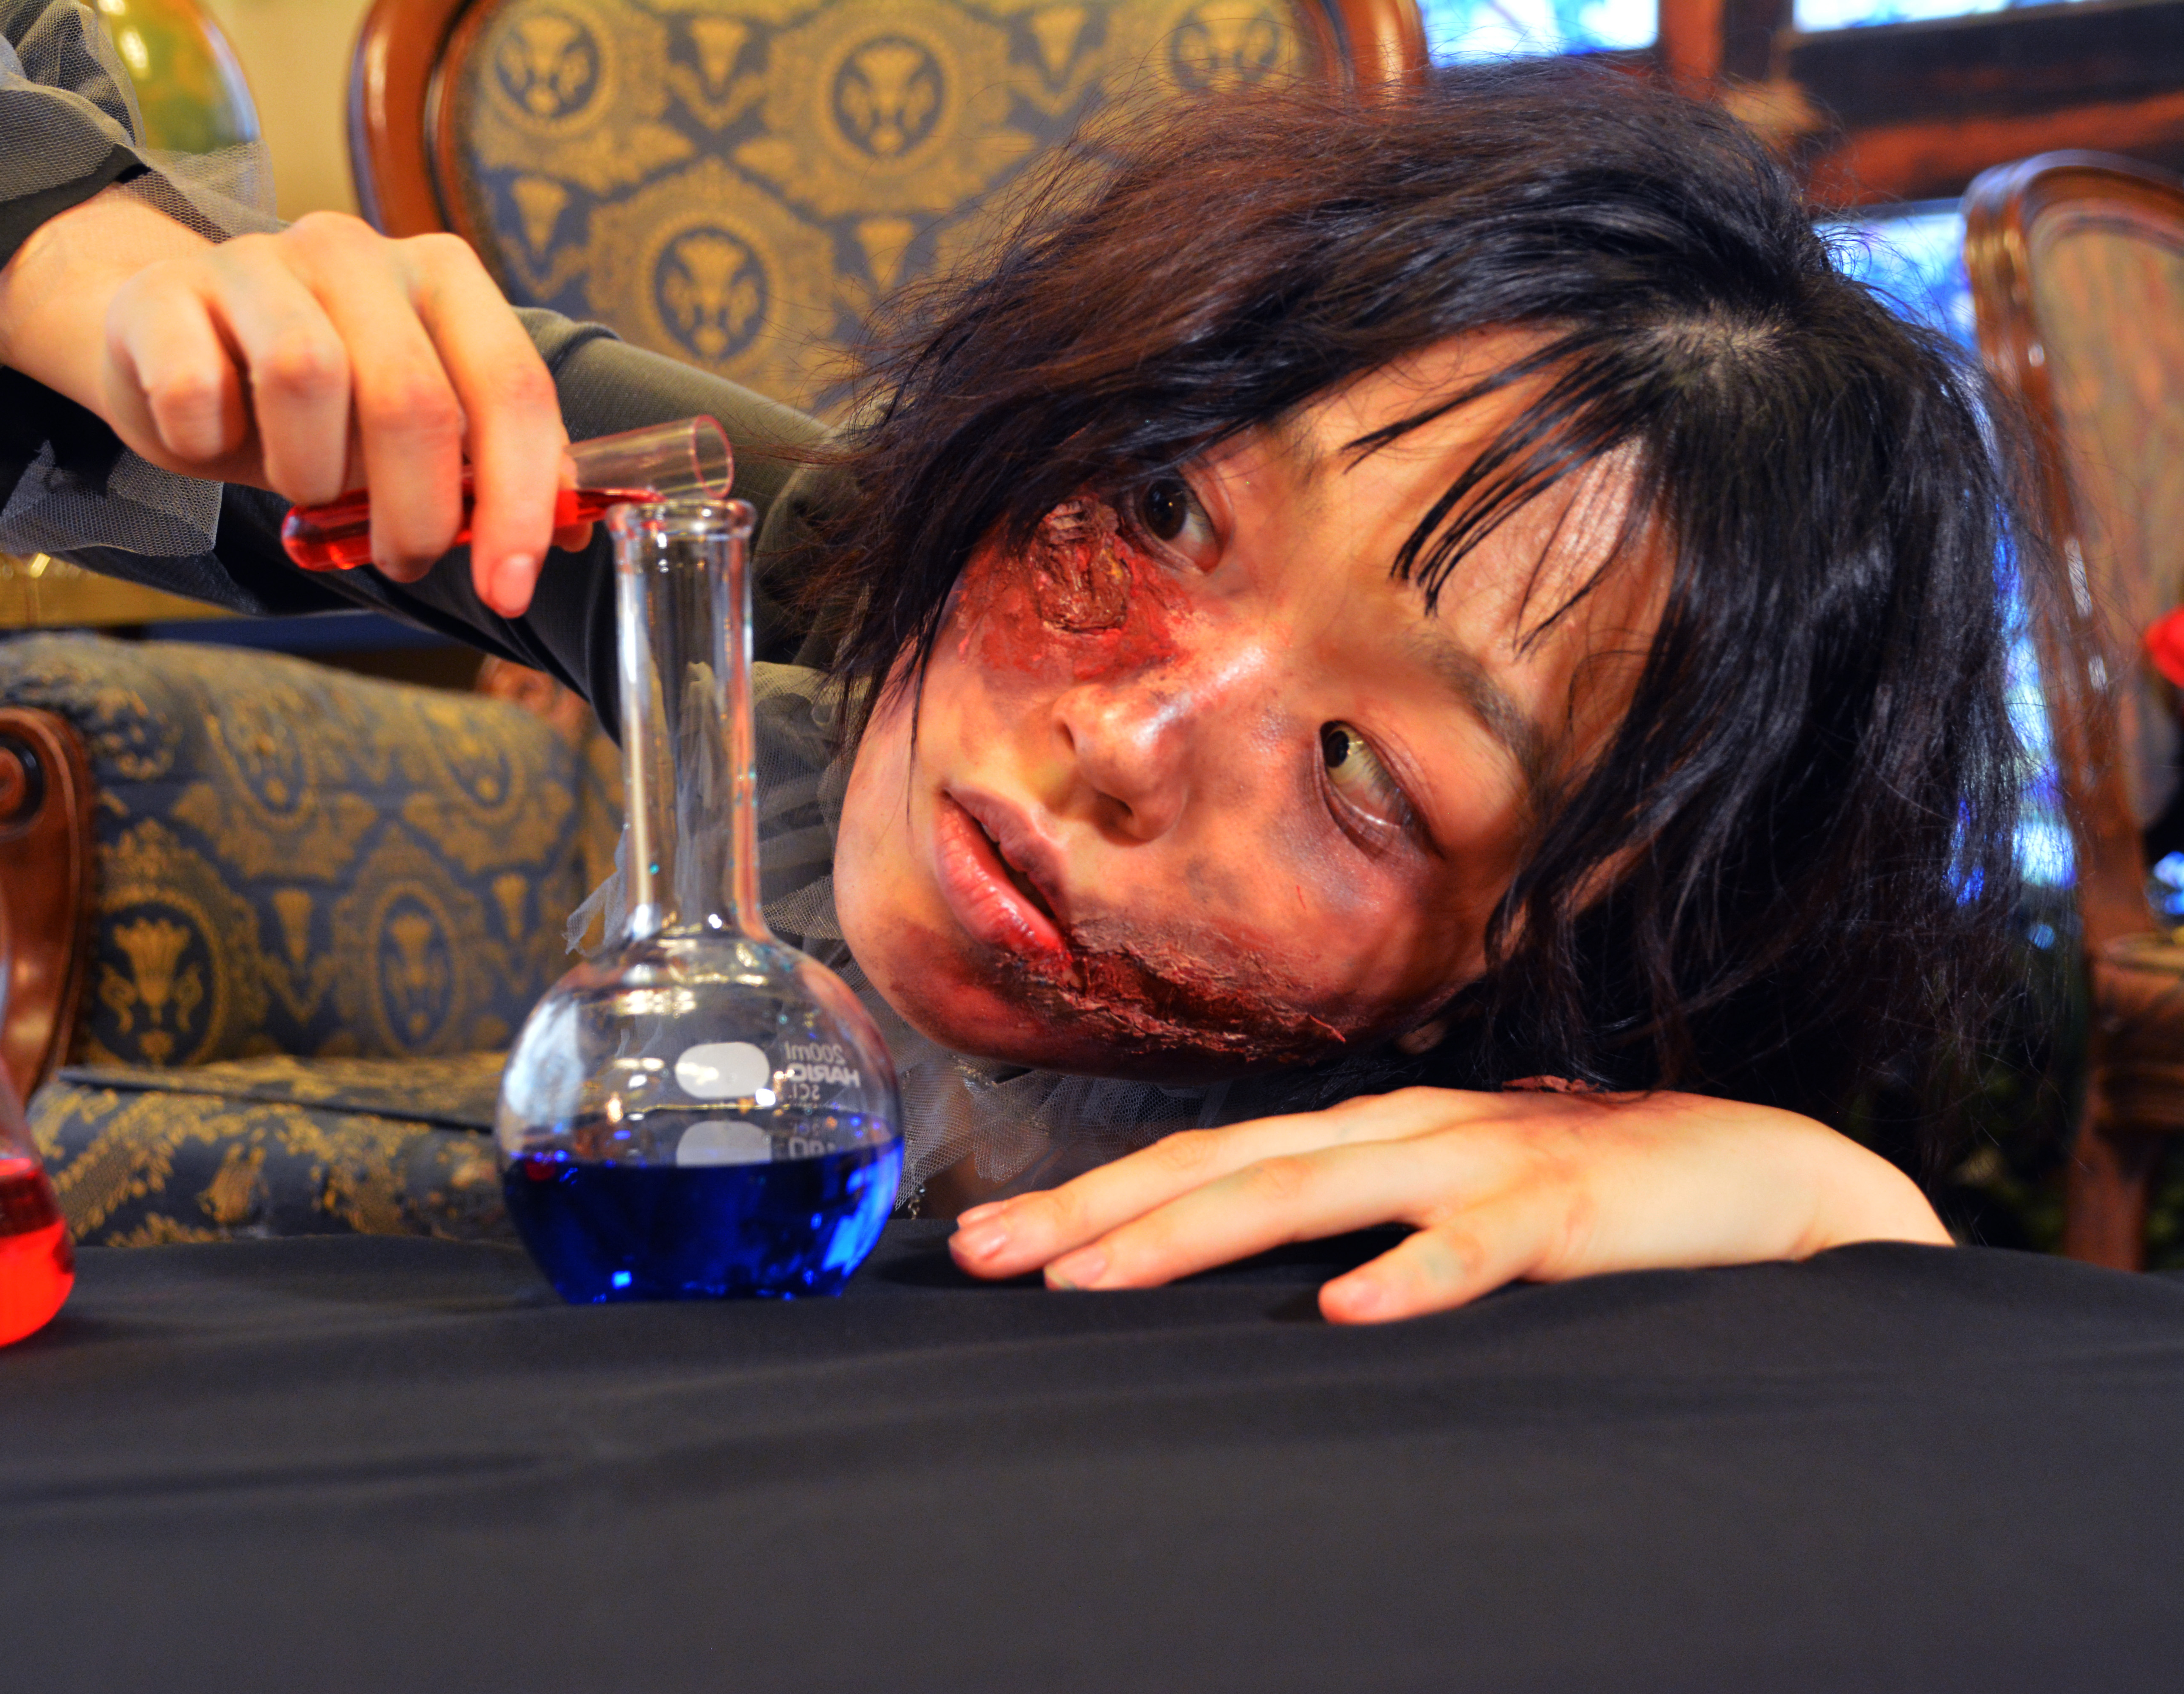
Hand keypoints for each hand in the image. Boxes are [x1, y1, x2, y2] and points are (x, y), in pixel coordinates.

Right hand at [0, 153, 574, 613]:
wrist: (173, 342)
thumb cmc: (314, 402)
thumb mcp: (411, 428)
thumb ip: (488, 464)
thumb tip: (570, 534)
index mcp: (441, 277)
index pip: (511, 387)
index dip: (520, 499)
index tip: (510, 588)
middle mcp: (355, 252)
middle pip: (412, 397)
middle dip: (415, 511)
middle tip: (400, 556)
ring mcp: (255, 262)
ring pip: (307, 379)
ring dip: (311, 474)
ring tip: (306, 486)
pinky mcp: (164, 295)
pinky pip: (196, 389)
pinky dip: (208, 444)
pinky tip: (214, 440)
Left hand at [946, 1086, 1950, 1321]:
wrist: (1759, 1175)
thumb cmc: (1585, 1203)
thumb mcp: (1447, 1208)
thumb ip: (1361, 1226)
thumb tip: (1257, 1281)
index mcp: (1368, 1135)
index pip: (1201, 1162)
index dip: (1092, 1197)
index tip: (986, 1243)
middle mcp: (1402, 1131)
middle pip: (1223, 1166)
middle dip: (1098, 1210)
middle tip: (990, 1258)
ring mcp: (1479, 1162)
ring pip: (1315, 1190)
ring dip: (1199, 1232)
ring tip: (1100, 1275)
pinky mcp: (1566, 1209)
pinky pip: (1477, 1243)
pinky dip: (1413, 1272)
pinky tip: (1348, 1307)